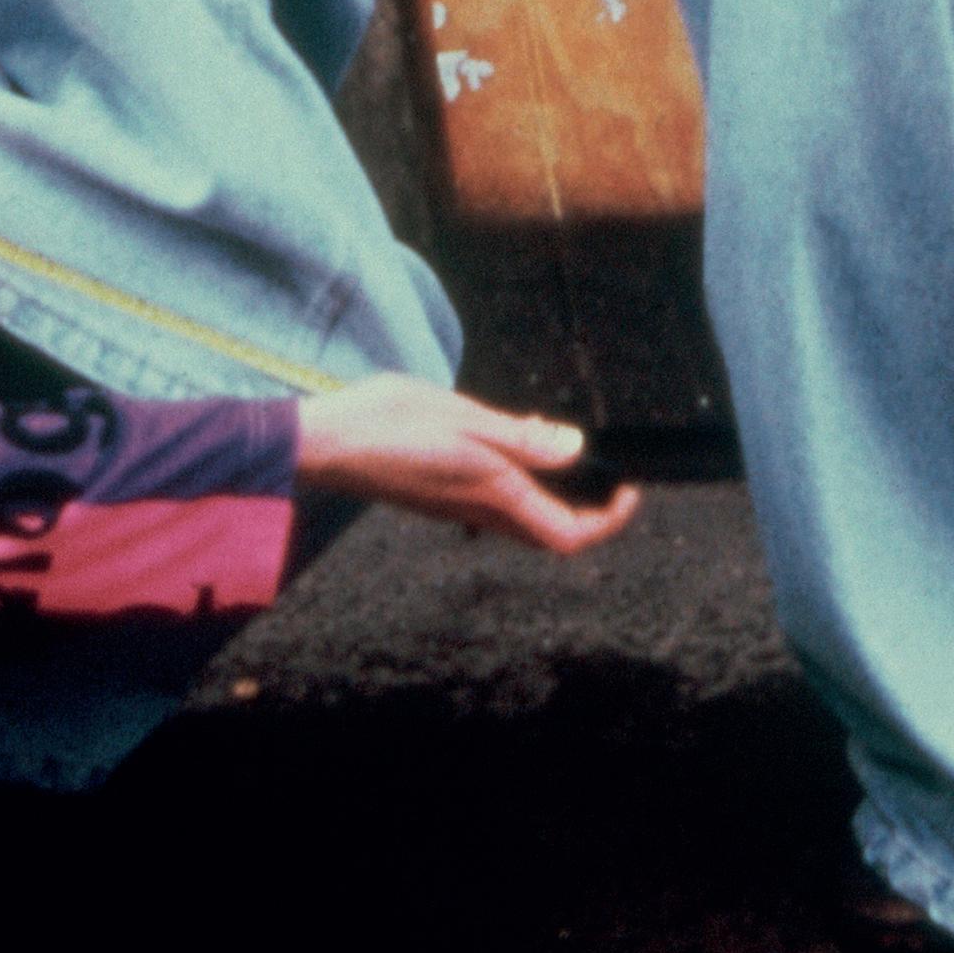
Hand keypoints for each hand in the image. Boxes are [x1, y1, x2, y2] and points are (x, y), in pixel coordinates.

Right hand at [293, 375, 642, 555]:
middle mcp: (478, 510)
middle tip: (606, 474)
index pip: (567, 534)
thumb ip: (521, 438)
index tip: (628, 491)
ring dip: (552, 495)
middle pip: (547, 533)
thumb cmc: (390, 422)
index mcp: (494, 492)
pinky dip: (519, 482)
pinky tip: (509, 442)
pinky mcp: (438, 498)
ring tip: (562, 448)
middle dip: (586, 512)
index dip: (607, 522)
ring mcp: (456, 508)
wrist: (325, 441)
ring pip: (522, 519)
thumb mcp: (465, 417)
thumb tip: (575, 449)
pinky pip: (494, 504)